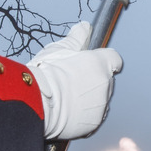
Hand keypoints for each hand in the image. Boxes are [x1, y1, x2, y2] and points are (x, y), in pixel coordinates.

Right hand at [28, 22, 122, 139]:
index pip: (114, 60)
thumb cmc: (45, 75)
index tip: (96, 65)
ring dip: (89, 100)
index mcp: (100, 64)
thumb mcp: (59, 50)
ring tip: (68, 98)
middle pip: (106, 82)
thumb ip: (76, 39)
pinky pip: (93, 118)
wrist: (37, 102)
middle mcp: (105, 85)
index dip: (105, 61)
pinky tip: (69, 112)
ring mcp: (101, 106)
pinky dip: (84, 116)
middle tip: (72, 83)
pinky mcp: (94, 123)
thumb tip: (85, 28)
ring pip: (100, 101)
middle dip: (93, 82)